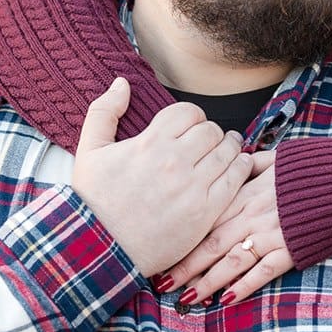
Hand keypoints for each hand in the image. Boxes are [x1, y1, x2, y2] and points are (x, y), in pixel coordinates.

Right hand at [72, 79, 252, 276]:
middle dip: (210, 133)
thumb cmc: (94, 201)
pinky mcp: (206, 212)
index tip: (189, 127)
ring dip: (229, 147)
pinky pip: (236, 178)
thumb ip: (104, 111)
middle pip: (211, 130)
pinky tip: (236, 168)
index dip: (191, 117)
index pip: (189, 113)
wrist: (102, 248)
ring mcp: (193, 187)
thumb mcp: (89, 151)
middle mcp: (175, 162)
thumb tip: (122, 82)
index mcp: (150, 143)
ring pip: (228, 151)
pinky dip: (241, 168)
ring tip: (226, 150)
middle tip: (207, 141)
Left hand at [168, 151, 292, 306]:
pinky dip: (244, 286)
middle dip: (184, 266)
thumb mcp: (276, 159)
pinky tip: (228, 301)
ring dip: (207, 282)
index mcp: (245, 193)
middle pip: (210, 243)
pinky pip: (263, 271)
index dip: (182, 236)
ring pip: (231, 261)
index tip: (162, 248)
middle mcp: (252, 214)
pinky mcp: (291, 249)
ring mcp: (271, 233)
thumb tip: (236, 158)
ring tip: (186, 298)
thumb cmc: (313, 169)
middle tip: (160, 283)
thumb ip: (251, 163)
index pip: (205, 218)